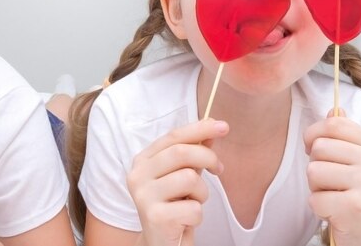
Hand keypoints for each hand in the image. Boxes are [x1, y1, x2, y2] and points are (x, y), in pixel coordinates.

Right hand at [127, 119, 228, 245]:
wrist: (161, 244)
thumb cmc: (173, 207)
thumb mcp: (183, 175)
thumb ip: (194, 152)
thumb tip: (212, 128)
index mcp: (143, 161)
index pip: (173, 137)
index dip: (199, 129)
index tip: (223, 126)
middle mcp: (138, 175)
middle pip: (181, 153)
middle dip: (207, 157)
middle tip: (218, 169)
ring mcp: (144, 196)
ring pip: (189, 178)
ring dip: (202, 193)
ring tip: (192, 202)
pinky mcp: (154, 217)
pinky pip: (193, 207)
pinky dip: (197, 215)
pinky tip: (186, 220)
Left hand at [304, 110, 360, 245]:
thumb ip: (349, 140)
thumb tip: (333, 110)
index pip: (335, 124)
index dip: (314, 134)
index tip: (313, 149)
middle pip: (320, 148)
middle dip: (318, 168)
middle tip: (334, 186)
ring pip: (314, 172)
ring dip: (318, 190)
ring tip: (336, 199)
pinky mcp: (355, 207)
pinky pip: (315, 198)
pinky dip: (320, 209)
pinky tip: (337, 215)